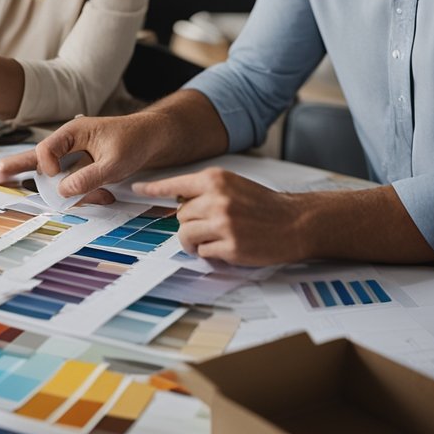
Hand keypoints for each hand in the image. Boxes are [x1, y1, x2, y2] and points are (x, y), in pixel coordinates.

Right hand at [0, 113, 163, 195]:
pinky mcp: (82, 166)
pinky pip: (71, 181)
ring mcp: (74, 155)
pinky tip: (102, 196)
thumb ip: (89, 177)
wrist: (154, 138)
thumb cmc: (135, 141)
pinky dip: (80, 191)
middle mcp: (69, 142)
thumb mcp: (115, 162)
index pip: (46, 150)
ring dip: (60, 187)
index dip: (47, 166)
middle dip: (18, 166)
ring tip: (58, 188)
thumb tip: (63, 191)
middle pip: (38, 156)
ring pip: (54, 172)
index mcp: (73, 132)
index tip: (57, 177)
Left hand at [133, 168, 304, 265]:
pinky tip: (227, 247)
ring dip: (195, 241)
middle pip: (180, 215)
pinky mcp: (230, 245)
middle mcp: (216, 198)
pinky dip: (210, 253)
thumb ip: (206, 190)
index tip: (136, 188)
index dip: (153, 188)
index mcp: (216, 179)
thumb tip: (176, 201)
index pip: (175, 184)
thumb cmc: (263, 205)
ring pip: (185, 235)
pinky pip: (203, 252)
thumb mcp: (233, 185)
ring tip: (212, 240)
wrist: (297, 222)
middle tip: (212, 226)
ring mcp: (223, 223)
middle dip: (191, 223)